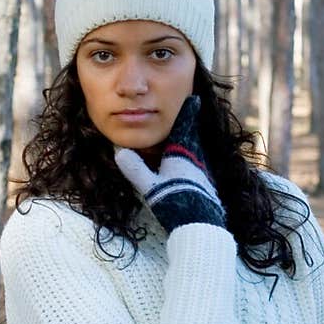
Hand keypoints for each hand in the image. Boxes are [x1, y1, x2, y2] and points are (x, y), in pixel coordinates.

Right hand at [114, 94, 224, 232]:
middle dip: (190, 126)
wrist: (200, 224)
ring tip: (187, 138)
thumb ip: (135, 169)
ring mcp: (202, 173)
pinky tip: (191, 166)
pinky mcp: (205, 185)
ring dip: (191, 142)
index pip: (185, 127)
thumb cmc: (175, 202)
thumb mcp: (150, 186)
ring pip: (196, 151)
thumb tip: (118, 151)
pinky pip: (198, 164)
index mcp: (182, 154)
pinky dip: (193, 157)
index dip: (188, 112)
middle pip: (192, 138)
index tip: (195, 98)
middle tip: (190, 114)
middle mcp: (195, 160)